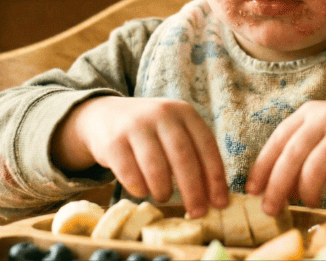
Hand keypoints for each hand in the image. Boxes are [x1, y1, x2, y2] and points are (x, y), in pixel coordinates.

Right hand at [50, 96, 228, 217]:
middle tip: (197, 212)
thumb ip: (193, 156)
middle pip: (183, 156)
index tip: (220, 202)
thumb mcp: (174, 132)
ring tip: (165, 197)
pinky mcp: (113, 141)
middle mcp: (162, 114)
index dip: (215, 176)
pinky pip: (130, 172)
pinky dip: (140, 188)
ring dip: (164, 189)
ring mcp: (136, 126)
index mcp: (184, 112)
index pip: (206, 145)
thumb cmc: (150, 132)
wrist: (105, 116)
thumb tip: (213, 197)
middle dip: (193, 189)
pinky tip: (143, 192)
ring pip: (156, 165)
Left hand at [245, 101, 325, 215]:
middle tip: (270, 209)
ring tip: (308, 200)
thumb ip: (298, 156)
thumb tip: (272, 189)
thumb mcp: (322, 137)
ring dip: (306, 192)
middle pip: (293, 155)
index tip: (252, 191)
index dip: (263, 166)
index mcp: (310, 111)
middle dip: (277, 186)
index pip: (278, 139)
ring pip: (315, 168)